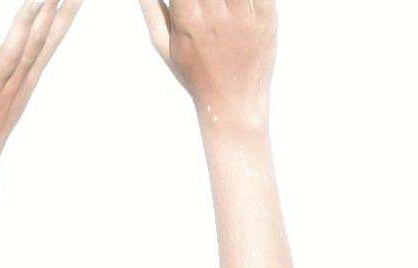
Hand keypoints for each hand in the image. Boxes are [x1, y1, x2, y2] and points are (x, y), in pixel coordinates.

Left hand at [0, 0, 83, 196]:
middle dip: (52, 14)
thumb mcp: (4, 98)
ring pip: (12, 55)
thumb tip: (21, 44)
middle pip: (36, 44)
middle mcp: (12, 86)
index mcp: (22, 84)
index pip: (47, 43)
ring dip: (24, 27)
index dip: (64, 17)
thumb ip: (13, 70)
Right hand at [133, 0, 275, 126]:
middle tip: (206, 3)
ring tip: (220, 5)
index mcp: (187, 20)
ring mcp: (244, 17)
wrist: (233, 107)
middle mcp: (216, 16)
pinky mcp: (267, 18)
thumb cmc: (194, 74)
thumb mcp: (164, 45)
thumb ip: (150, 7)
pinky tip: (236, 4)